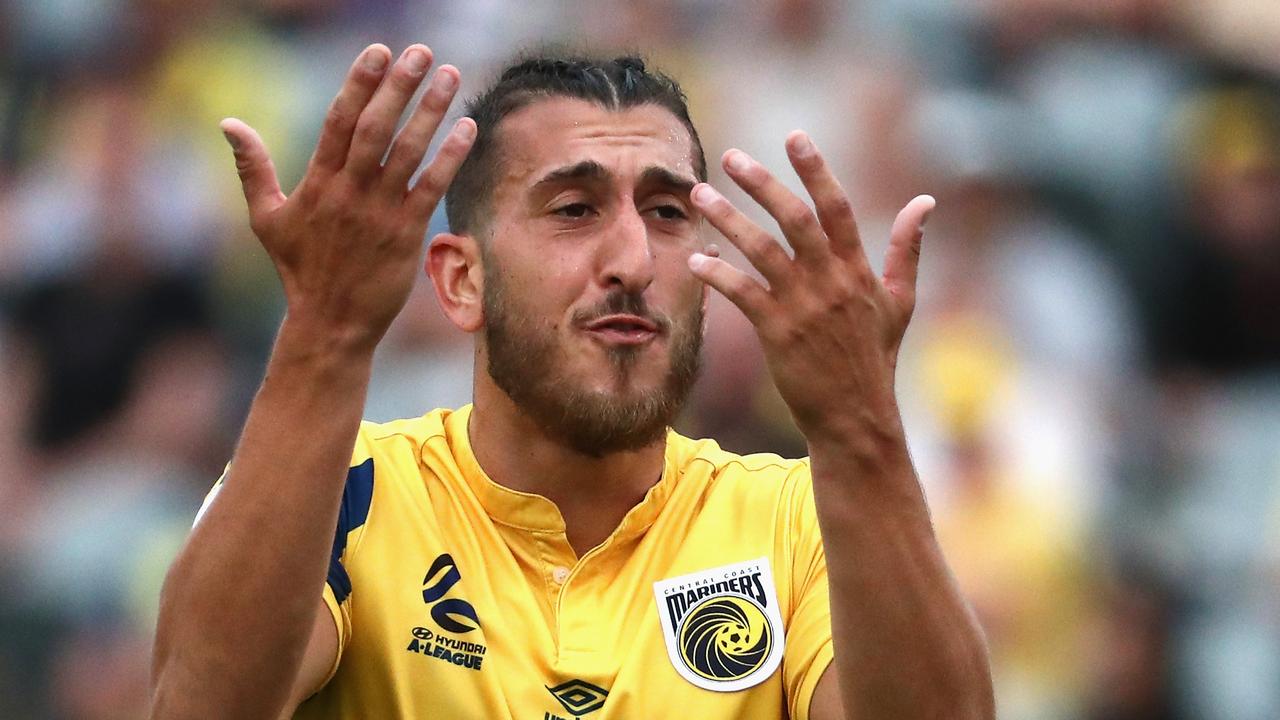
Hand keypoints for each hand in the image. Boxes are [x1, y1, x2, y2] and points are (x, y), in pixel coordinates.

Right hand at [222, 43, 475, 351]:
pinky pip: (431, 187)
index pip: (339, 121)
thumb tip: (228, 124)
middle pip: (375, 128)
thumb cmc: (300, 270)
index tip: (379, 52)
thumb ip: (252, 169)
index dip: (360, 83)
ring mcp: (379, 213)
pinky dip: (450, 156)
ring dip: (430, 111)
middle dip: (399, 87)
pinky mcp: (406, 234)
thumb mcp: (267, 219)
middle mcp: (349, 193)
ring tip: (450, 75)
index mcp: (317, 183)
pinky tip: (466, 126)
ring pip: (407, 152)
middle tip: (420, 51)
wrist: (331, 323)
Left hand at [687, 131, 933, 448]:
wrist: (855, 417)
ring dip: (729, 219)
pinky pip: (743, 295)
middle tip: (731, 156)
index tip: (794, 136)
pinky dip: (718, 274)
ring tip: (700, 195)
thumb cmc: (874, 359)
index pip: (837, 207)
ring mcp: (804, 308)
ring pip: (762, 251)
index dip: (816, 169)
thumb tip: (925, 202)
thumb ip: (908, 250)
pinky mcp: (779, 334)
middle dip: (762, 183)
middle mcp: (832, 282)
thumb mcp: (900, 302)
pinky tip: (695, 258)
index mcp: (858, 270)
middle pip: (795, 219)